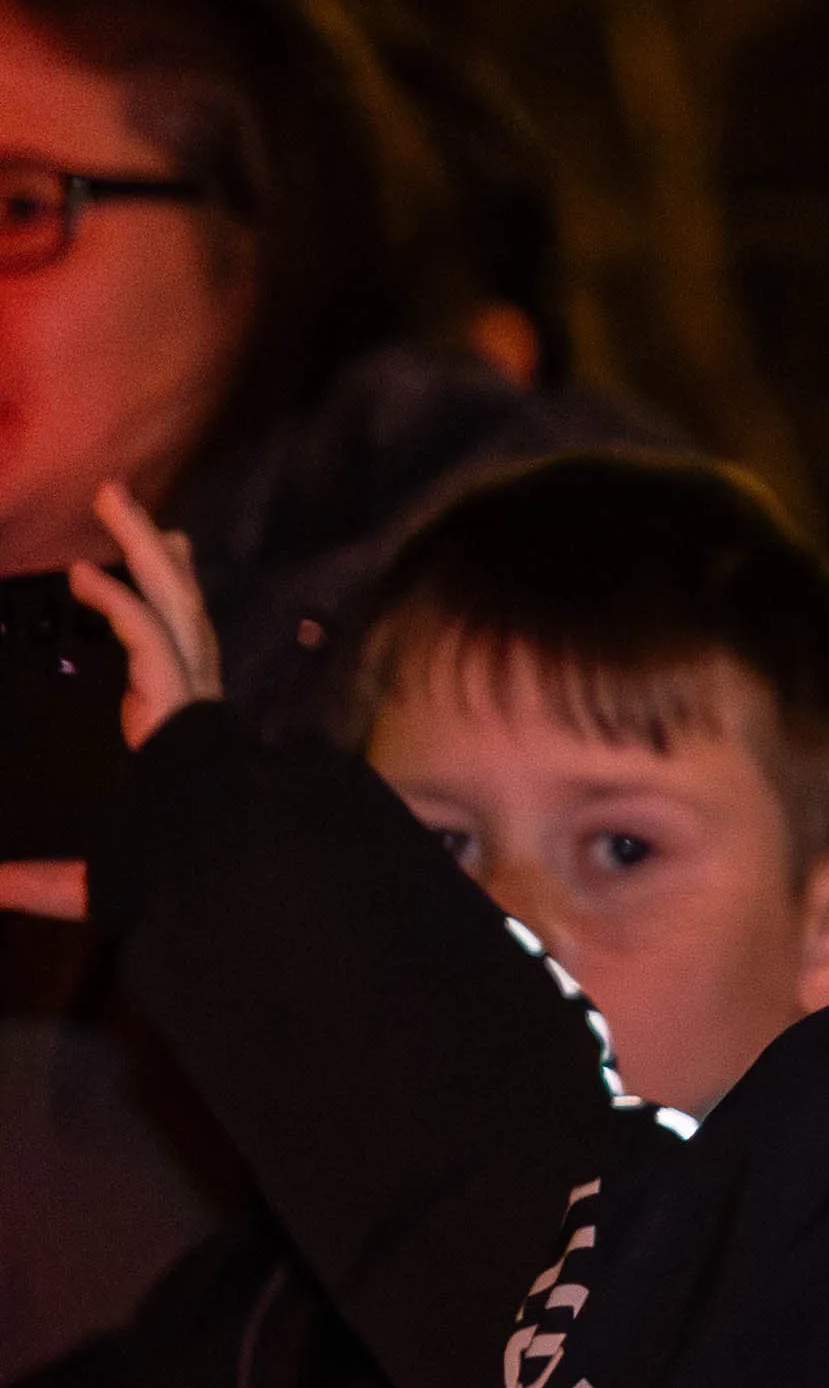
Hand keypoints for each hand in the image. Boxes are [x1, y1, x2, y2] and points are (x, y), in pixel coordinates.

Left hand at [0, 483, 223, 916]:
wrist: (224, 888)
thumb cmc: (176, 883)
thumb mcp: (94, 877)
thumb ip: (43, 879)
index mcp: (182, 736)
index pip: (170, 657)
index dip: (135, 611)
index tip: (95, 577)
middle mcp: (195, 709)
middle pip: (183, 614)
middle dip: (157, 558)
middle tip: (129, 507)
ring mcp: (193, 702)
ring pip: (175, 609)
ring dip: (145, 552)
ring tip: (116, 499)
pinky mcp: (182, 704)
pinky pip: (152, 641)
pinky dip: (121, 607)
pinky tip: (86, 578)